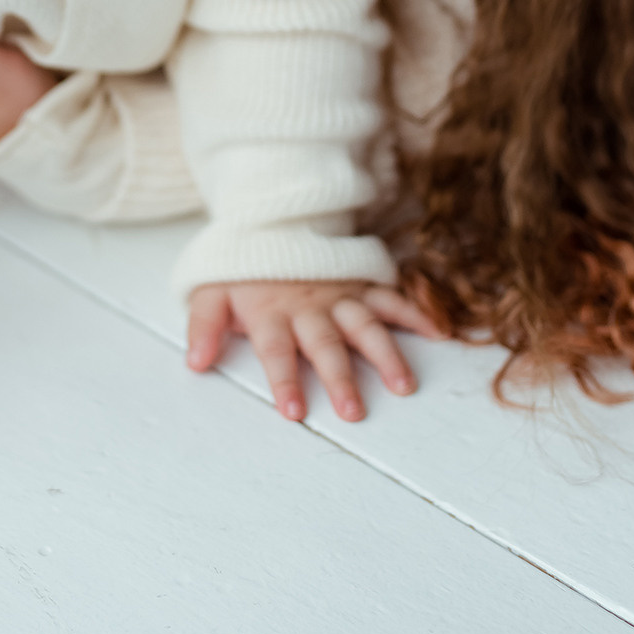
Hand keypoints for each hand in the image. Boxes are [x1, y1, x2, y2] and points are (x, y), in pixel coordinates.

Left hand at [187, 280, 440, 422]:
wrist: (268, 221)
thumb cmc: (240, 270)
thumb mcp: (209, 292)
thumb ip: (202, 326)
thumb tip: (195, 363)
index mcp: (271, 312)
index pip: (276, 350)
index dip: (284, 380)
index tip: (295, 412)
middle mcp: (309, 306)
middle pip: (326, 344)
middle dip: (340, 378)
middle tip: (354, 412)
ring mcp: (338, 294)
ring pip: (365, 324)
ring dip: (385, 353)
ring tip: (404, 385)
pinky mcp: (359, 283)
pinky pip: (390, 297)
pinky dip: (415, 313)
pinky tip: (439, 334)